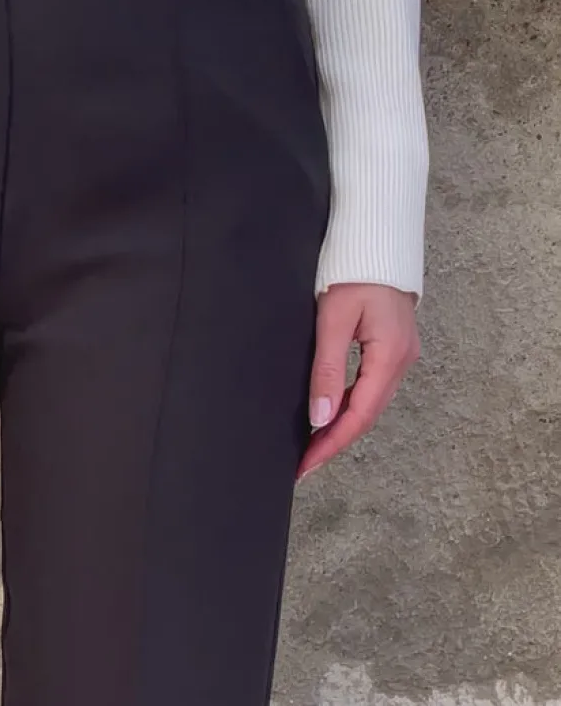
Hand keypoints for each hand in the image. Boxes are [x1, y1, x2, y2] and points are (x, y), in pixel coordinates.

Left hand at [299, 282, 420, 480]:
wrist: (377, 240)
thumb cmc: (356, 271)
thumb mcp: (334, 320)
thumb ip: (327, 370)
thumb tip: (320, 416)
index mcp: (390, 356)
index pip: (359, 415)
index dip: (332, 444)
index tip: (306, 465)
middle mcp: (401, 361)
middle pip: (366, 415)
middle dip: (334, 442)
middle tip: (304, 464)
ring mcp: (399, 356)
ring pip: (369, 404)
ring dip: (341, 427)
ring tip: (312, 447)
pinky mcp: (392, 348)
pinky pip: (370, 388)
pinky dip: (349, 406)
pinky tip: (329, 415)